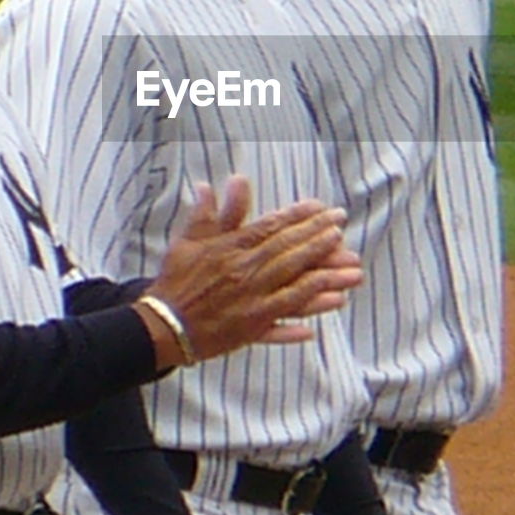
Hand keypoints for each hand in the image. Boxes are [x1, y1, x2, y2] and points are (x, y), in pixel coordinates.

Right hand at [143, 175, 361, 364]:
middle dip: (319, 239)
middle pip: (288, 254)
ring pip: (294, 289)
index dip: (298, 218)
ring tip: (352, 271)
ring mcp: (249, 304)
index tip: (321, 208)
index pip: (271, 229)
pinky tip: (319, 325)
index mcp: (231, 251)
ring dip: (325, 280)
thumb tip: (208, 184)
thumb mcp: (188, 241)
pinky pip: (278, 328)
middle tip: (342, 225)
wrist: (161, 323)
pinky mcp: (248, 330)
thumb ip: (205, 214)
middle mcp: (244, 275)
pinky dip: (295, 327)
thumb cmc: (176, 279)